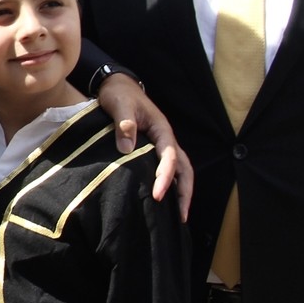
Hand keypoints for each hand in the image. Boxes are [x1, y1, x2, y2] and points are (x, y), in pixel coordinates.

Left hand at [95, 75, 192, 221]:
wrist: (118, 86)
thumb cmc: (120, 95)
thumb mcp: (120, 105)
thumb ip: (124, 123)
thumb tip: (126, 149)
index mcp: (162, 129)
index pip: (169, 156)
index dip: (165, 176)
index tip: (158, 195)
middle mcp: (166, 139)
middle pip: (184, 168)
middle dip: (185, 192)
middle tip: (182, 216)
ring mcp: (162, 145)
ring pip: (179, 171)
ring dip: (181, 192)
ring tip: (178, 216)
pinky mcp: (153, 150)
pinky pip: (167, 169)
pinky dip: (170, 185)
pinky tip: (164, 201)